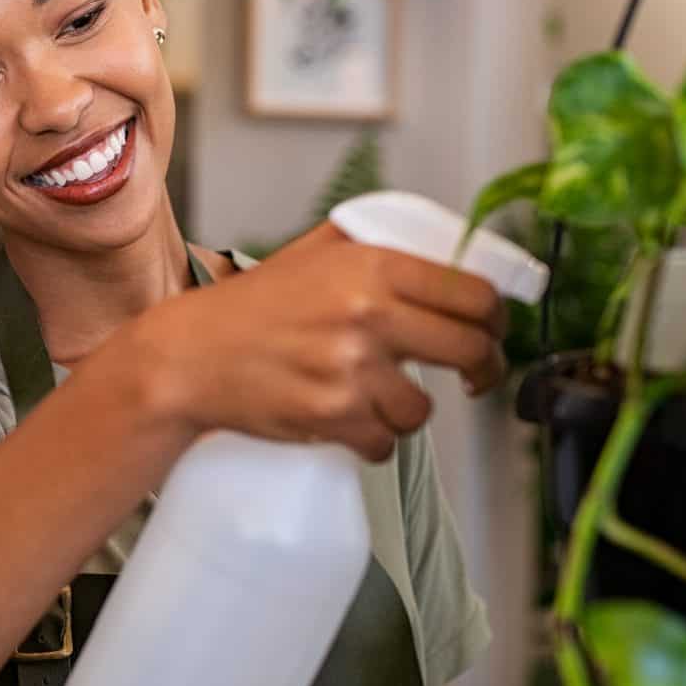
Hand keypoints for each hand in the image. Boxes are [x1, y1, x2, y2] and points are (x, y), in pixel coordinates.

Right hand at [128, 223, 508, 460]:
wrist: (188, 358)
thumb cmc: (249, 308)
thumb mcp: (310, 254)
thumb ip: (371, 242)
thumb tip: (441, 248)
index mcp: (372, 266)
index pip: (473, 294)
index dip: (496, 318)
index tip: (492, 330)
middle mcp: (367, 314)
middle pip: (471, 350)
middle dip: (483, 369)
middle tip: (475, 376)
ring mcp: (351, 369)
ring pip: (424, 409)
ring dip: (409, 410)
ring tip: (376, 396)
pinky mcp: (333, 416)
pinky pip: (386, 442)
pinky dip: (373, 440)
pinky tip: (348, 421)